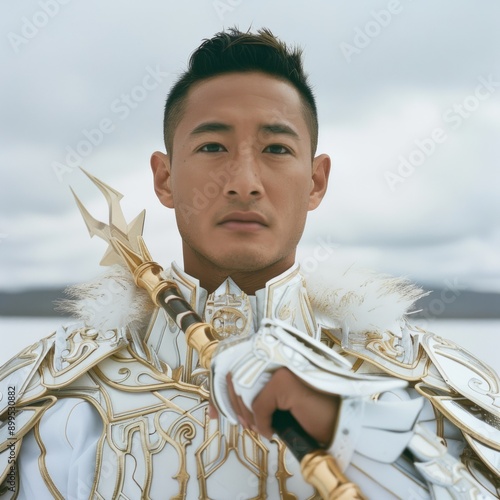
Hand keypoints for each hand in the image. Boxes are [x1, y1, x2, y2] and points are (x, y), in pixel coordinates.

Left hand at [210, 367, 339, 444]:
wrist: (339, 424)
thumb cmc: (311, 414)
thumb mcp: (277, 403)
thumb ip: (257, 397)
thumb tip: (228, 405)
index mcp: (274, 358)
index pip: (239, 366)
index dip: (222, 388)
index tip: (214, 410)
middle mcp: (277, 356)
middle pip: (237, 377)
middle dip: (230, 404)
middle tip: (239, 422)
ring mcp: (282, 366)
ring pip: (245, 392)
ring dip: (248, 415)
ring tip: (258, 427)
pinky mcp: (285, 381)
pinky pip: (259, 405)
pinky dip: (263, 422)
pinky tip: (272, 430)